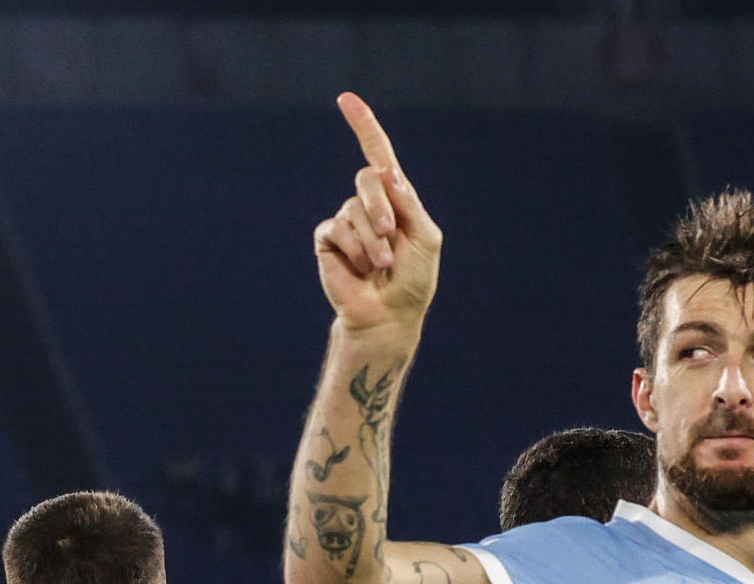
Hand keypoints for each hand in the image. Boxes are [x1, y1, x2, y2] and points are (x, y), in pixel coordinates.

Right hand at [313, 92, 443, 333]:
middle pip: (367, 178)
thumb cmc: (413, 280)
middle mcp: (368, 204)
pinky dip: (354, 249)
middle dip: (380, 207)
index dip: (363, 126)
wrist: (388, 315)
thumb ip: (409, 204)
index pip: (378, 154)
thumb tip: (387, 172)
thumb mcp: (425, 237)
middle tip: (389, 237)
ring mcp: (346, 220)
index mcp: (395, 198)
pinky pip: (336, 229)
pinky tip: (360, 268)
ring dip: (372, 241)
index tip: (345, 99)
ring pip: (354, 209)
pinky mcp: (328, 239)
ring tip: (380, 266)